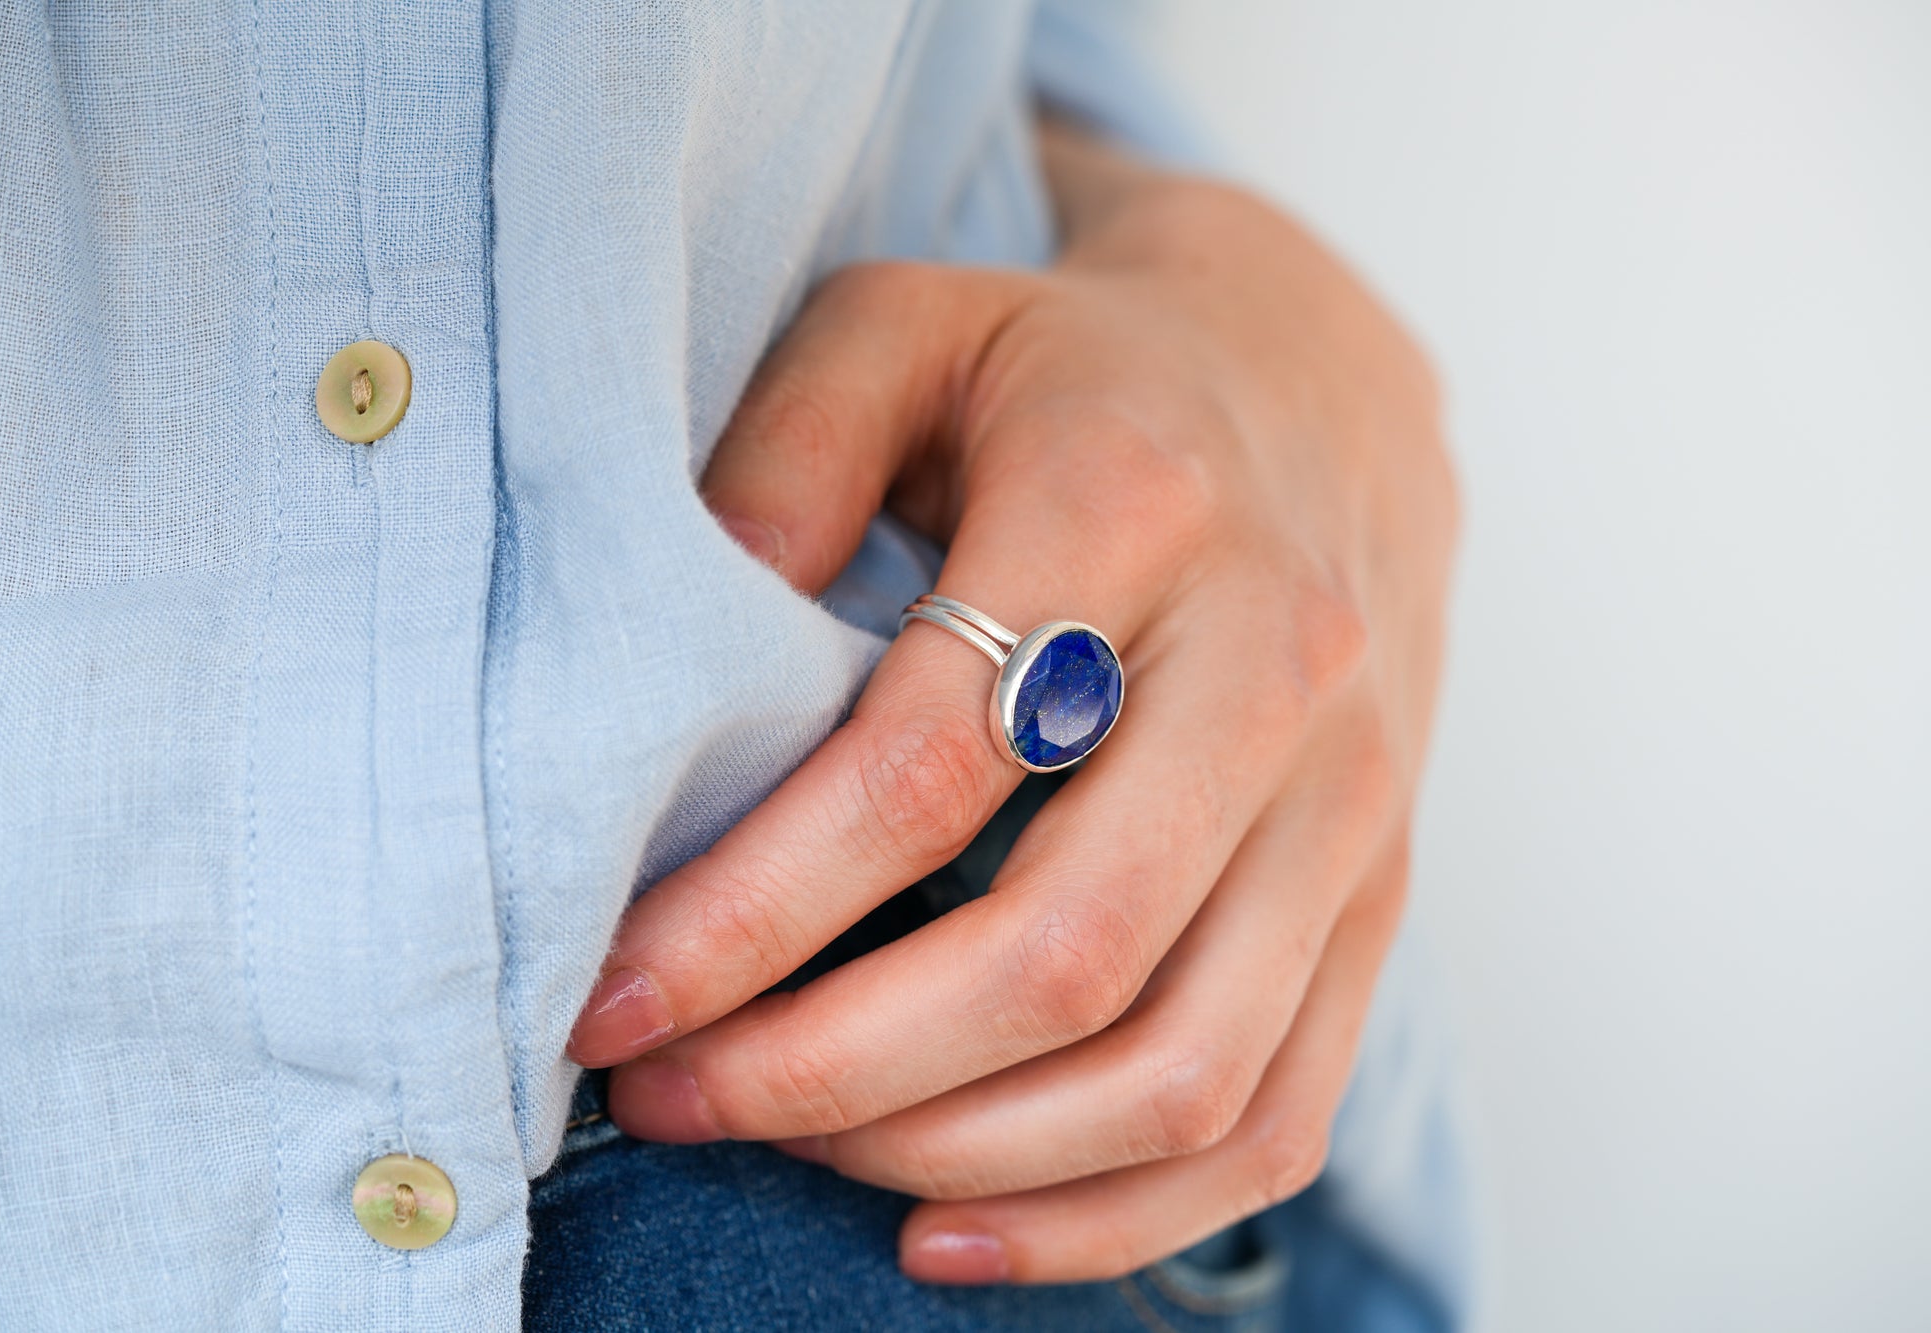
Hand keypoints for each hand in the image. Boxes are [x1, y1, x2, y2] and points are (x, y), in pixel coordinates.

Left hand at [568, 123, 1456, 1285]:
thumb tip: (680, 670)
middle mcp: (1273, 664)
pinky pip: (1276, 1117)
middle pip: (1063, 951)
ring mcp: (1352, 799)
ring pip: (1180, 1069)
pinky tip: (949, 1231)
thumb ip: (785, 448)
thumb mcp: (903, 327)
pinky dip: (1112, 1218)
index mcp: (1132, 507)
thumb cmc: (1067, 379)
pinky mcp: (1379, 893)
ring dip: (957, 1157)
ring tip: (788, 1147)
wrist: (1312, 388)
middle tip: (673, 1096)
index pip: (924, 770)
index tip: (610, 1002)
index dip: (748, 916)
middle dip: (834, 1070)